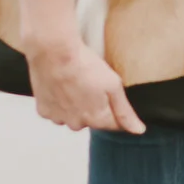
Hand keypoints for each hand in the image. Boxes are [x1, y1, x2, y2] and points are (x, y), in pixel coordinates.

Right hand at [25, 36, 145, 133]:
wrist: (53, 51)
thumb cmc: (85, 65)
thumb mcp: (113, 85)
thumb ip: (125, 112)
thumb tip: (139, 131)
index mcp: (97, 119)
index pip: (114, 124)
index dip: (115, 109)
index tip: (109, 92)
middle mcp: (77, 124)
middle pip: (92, 120)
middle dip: (94, 106)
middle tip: (91, 83)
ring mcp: (59, 118)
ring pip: (72, 117)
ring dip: (75, 106)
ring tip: (75, 83)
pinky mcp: (44, 110)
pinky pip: (56, 111)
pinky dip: (59, 102)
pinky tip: (61, 86)